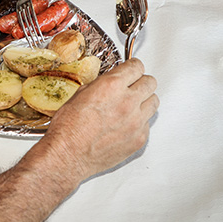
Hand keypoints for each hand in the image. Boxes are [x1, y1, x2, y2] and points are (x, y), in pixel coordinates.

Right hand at [40, 59, 158, 181]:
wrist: (69, 154)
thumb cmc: (69, 127)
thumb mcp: (80, 94)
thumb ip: (101, 85)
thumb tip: (109, 83)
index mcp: (112, 86)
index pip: (137, 66)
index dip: (133, 67)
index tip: (132, 69)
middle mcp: (128, 102)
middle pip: (150, 82)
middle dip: (141, 81)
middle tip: (134, 85)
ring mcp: (136, 122)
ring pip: (154, 102)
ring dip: (144, 100)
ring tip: (133, 105)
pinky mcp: (139, 139)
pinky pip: (147, 124)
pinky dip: (140, 121)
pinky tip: (126, 124)